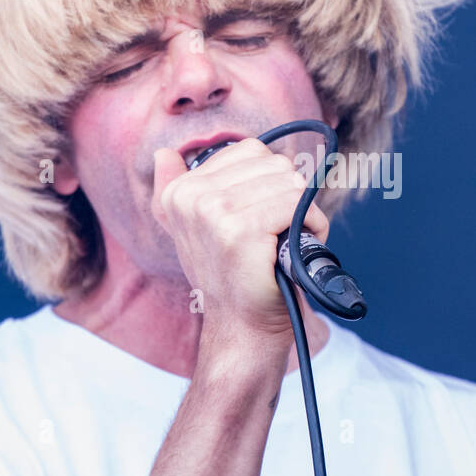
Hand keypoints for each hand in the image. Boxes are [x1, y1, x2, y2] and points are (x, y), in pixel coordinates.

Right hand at [151, 138, 330, 340]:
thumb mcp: (196, 229)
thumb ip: (178, 188)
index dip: (270, 182)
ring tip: (284, 241)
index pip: (251, 150)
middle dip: (289, 196)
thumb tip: (163, 153)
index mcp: (180, 190)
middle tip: (277, 233)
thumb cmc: (230, 274)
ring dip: (302, 212)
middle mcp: (191, 197)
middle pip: (273, 163)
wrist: (242, 325)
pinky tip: (295, 248)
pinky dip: (313, 225)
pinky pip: (296, 205)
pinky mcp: (239, 231)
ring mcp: (213, 212)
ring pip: (289, 182)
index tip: (261, 216)